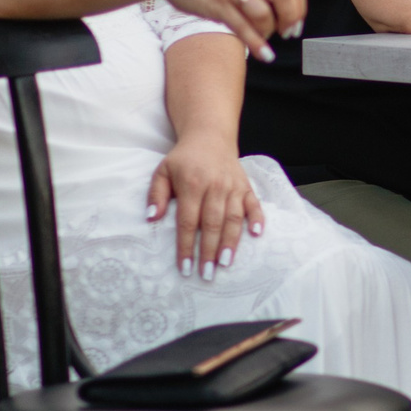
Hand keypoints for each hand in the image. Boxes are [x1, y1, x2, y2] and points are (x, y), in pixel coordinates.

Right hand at [146, 0, 306, 58]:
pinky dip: (257, 45)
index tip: (297, 23)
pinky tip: (265, 55)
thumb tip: (289, 4)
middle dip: (292, 18)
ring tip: (265, 38)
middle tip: (288, 33)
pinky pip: (243, 28)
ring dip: (270, 31)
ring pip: (264, 12)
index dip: (300, 7)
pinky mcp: (216, 5)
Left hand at [147, 132, 264, 276]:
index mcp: (193, 184)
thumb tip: (152, 219)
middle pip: (212, 223)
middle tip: (206, 273)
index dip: (186, 245)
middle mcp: (215, 186)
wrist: (209, 136)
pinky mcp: (246, 186)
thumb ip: (156, 195)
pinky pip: (254, 204)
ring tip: (225, 263)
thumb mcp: (162, 171)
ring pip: (233, 218)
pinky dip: (257, 219)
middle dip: (209, 251)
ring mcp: (233, 186)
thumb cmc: (184, 159)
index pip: (188, 221)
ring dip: (230, 242)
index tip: (185, 267)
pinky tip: (257, 234)